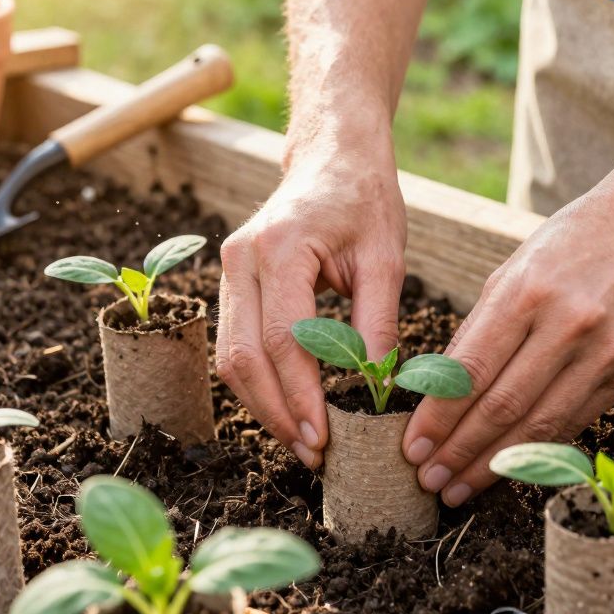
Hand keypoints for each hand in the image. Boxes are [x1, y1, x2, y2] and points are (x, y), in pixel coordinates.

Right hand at [216, 127, 406, 469]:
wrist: (331, 158)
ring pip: (230, 357)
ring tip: (302, 442)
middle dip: (277, 413)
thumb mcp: (386, 259)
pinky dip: (258, 383)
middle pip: (243, 356)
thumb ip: (378, 323)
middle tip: (313, 455)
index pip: (282, 339)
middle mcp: (241, 258)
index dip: (300, 395)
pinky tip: (289, 409)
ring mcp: (228, 270)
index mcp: (281, 246)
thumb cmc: (364, 200)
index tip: (325, 438)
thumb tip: (378, 390)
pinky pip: (234, 344)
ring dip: (263, 406)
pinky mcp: (231, 283)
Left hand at [402, 173, 613, 505]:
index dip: (438, 418)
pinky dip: (538, 448)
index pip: (471, 371)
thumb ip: (478, 330)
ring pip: (540, 425)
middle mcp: (569, 324)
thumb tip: (438, 393)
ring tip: (460, 487)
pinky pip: (575, 419)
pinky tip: (509, 466)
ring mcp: (606, 351)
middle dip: (459, 452)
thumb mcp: (512, 269)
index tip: (412, 447)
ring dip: (495, 465)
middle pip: (503, 407)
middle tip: (429, 481)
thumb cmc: (570, 241)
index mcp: (527, 292)